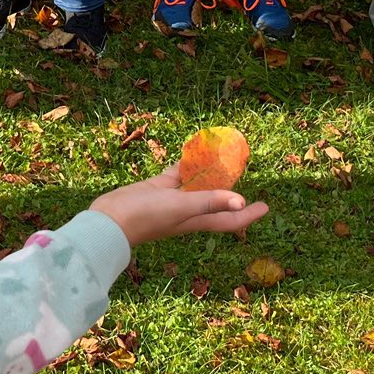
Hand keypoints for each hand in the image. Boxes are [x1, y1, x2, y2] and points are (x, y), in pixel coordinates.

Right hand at [92, 165, 268, 246]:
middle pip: (217, 201)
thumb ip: (209, 201)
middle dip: (231, 191)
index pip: (230, 220)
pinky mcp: (157, 188)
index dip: (248, 214)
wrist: (109, 221)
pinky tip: (190, 152)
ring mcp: (172, 200)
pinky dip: (185, 165)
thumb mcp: (181, 208)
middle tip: (243, 173)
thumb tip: (241, 201)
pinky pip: (176, 175)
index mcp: (197, 220)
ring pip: (197, 186)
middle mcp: (188, 211)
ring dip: (209, 174)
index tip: (265, 206)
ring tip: (222, 158)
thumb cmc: (146, 217)